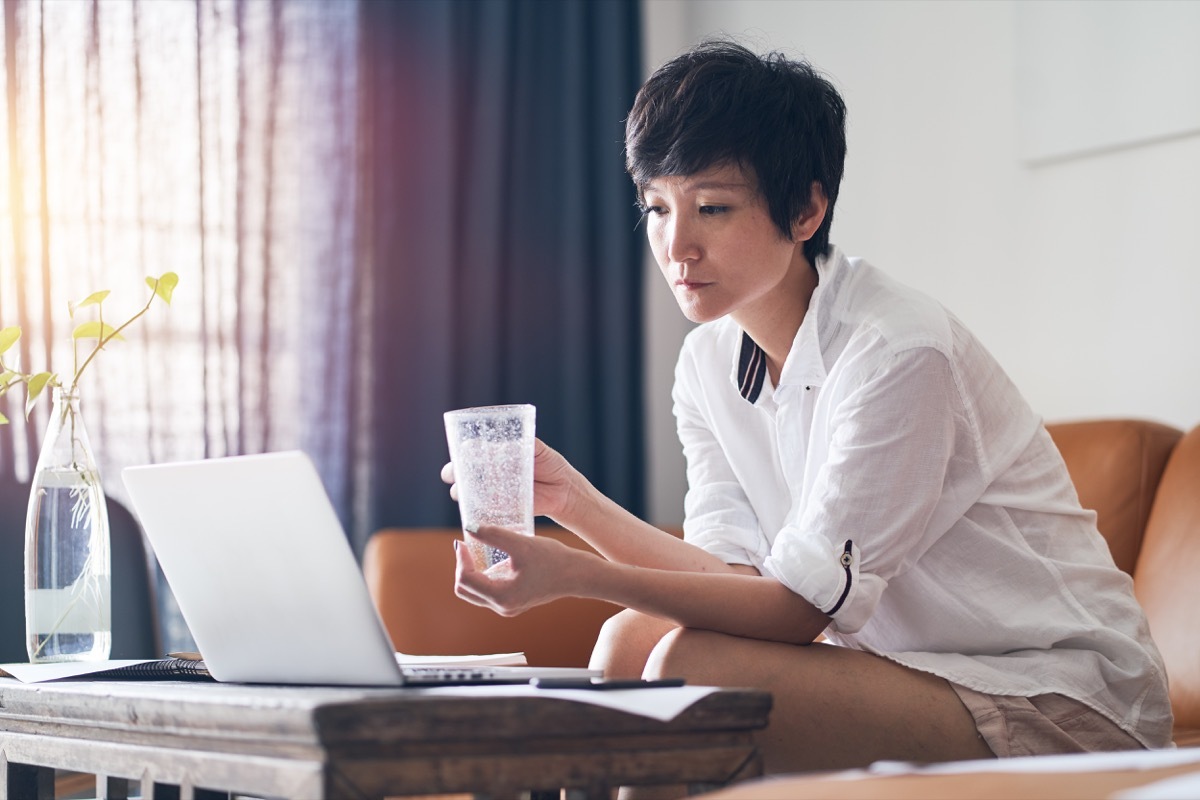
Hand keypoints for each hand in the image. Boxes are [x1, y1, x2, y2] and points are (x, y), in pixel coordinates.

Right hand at [441, 438, 587, 523]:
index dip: (460, 455)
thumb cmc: (549, 464)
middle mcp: (491, 474)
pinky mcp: (502, 509)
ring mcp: (494, 492)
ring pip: (470, 494)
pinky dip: (479, 510)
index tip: (460, 455)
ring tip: (464, 494)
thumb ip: (522, 445)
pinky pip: (485, 510)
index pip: (470, 453)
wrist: (563, 489)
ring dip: (463, 494)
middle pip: (463, 474)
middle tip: (454, 476)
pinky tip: (478, 509)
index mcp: (496, 456)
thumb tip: (503, 449)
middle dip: (454, 474)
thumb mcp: (536, 449)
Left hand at [454, 524, 590, 615]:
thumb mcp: (522, 543)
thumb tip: (470, 528)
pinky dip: (484, 574)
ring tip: (479, 549)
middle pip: (465, 590)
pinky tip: (493, 557)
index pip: (465, 580)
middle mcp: (502, 607)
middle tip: (467, 545)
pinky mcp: (512, 602)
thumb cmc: (553, 560)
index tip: (463, 540)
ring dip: (473, 570)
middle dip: (463, 566)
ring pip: (475, 591)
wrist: (576, 575)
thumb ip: (494, 535)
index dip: (461, 558)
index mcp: (502, 596)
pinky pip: (487, 590)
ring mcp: (507, 607)